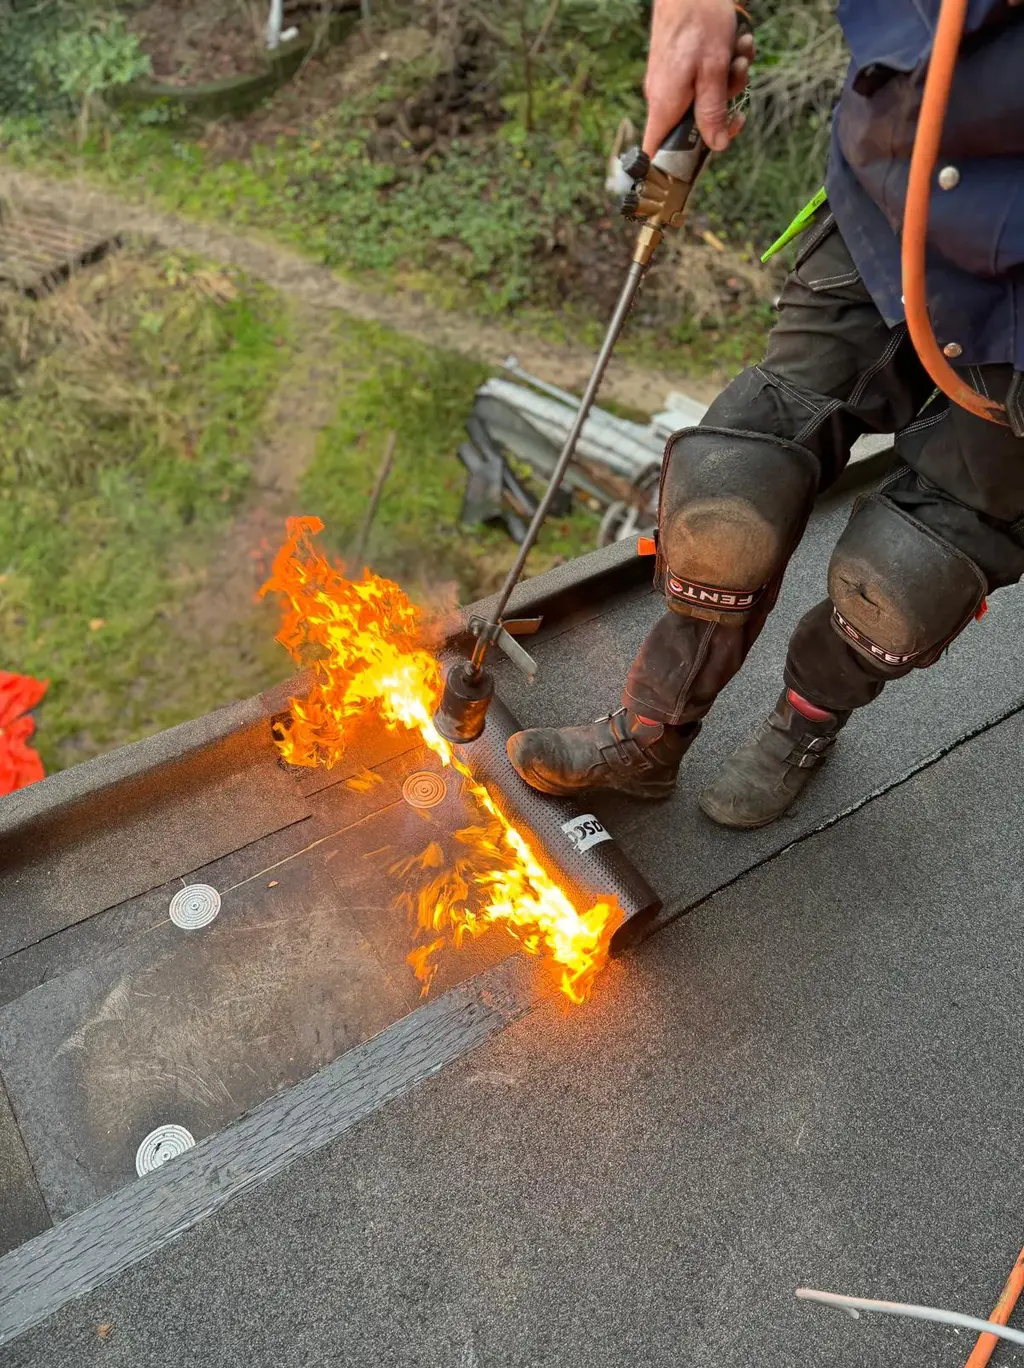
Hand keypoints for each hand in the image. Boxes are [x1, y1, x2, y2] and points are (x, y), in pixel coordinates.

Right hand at [643, 0, 755, 156]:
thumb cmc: (698, 21)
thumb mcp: (713, 70)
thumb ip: (713, 112)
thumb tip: (716, 146)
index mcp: (665, 106)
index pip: (655, 153)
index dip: (670, 169)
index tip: (691, 171)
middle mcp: (663, 99)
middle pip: (693, 127)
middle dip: (723, 108)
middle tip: (736, 86)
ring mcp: (671, 83)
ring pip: (706, 100)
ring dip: (731, 80)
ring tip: (736, 55)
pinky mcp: (680, 68)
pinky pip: (706, 80)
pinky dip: (725, 65)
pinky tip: (733, 45)